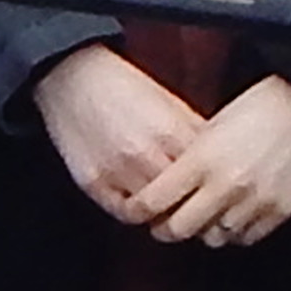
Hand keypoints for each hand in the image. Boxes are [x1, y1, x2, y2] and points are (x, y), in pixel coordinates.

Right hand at [35, 42, 207, 222]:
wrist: (72, 77)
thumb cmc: (123, 85)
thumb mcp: (168, 100)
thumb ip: (193, 130)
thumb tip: (218, 154)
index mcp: (169, 131)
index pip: (204, 175)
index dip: (212, 185)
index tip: (215, 187)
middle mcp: (143, 154)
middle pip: (182, 200)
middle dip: (192, 203)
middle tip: (196, 203)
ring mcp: (115, 171)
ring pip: (153, 213)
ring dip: (164, 212)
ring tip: (169, 206)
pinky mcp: (92, 181)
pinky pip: (122, 212)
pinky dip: (136, 213)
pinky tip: (142, 204)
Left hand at [130, 71, 290, 246]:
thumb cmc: (255, 109)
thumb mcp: (209, 129)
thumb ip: (186, 162)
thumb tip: (161, 191)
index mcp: (202, 159)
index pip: (153, 201)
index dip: (138, 211)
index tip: (137, 211)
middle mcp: (226, 184)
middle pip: (179, 228)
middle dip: (166, 228)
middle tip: (165, 223)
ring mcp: (255, 200)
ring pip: (214, 237)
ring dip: (205, 229)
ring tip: (205, 216)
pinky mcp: (280, 209)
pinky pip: (247, 237)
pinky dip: (236, 231)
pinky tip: (233, 216)